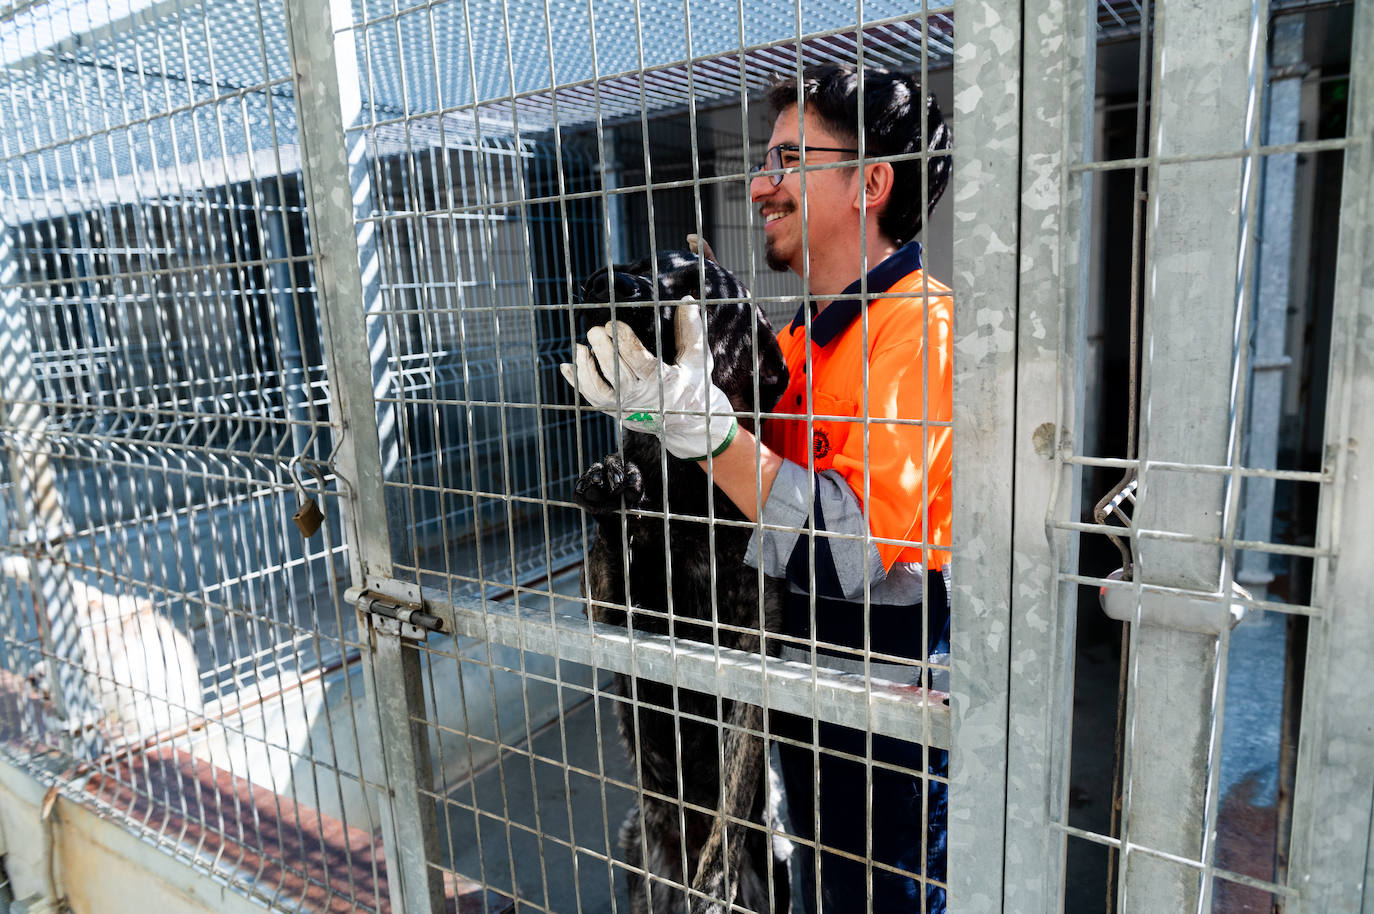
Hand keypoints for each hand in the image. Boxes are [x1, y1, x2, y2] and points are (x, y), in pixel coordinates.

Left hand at [560, 300, 737, 460]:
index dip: (623, 341)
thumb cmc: (693, 385)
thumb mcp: (698, 360)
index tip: (613, 323)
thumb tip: (687, 300)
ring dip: (586, 368)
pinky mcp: (615, 412)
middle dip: (603, 350)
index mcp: (663, 382)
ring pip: (599, 390)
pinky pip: (591, 398)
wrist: (687, 423)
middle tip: (594, 330)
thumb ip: (691, 330)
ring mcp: (626, 407)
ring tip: (580, 347)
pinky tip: (568, 365)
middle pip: (616, 373)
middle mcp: (642, 397)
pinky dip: (577, 382)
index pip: (639, 360)